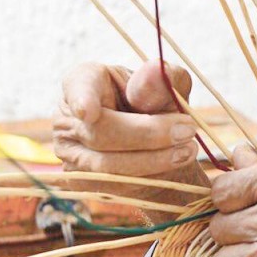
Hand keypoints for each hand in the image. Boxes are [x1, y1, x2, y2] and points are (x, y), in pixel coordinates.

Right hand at [53, 61, 209, 220]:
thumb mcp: (169, 90)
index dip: (81, 98)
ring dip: (153, 160)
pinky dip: (148, 176)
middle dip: (147, 134)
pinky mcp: (81, 181)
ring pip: (107, 164)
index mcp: (85, 81)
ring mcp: (70, 152)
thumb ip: (163, 81)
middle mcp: (68, 118)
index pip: (77, 85)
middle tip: (187, 130)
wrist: (163, 147)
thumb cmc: (160, 107)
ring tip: (189, 150)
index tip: (89, 111)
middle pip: (100, 132)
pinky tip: (174, 164)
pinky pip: (113, 185)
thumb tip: (154, 71)